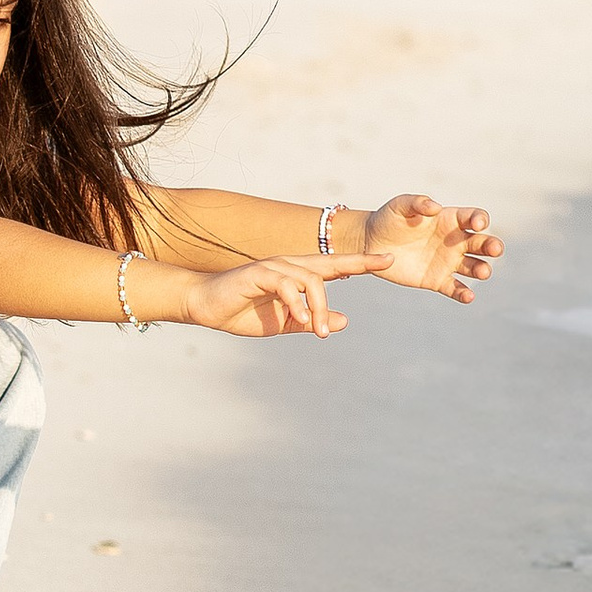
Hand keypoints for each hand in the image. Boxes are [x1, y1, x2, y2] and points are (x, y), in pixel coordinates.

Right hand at [180, 251, 387, 337]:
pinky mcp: (258, 274)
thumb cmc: (242, 313)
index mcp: (297, 275)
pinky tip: (300, 320)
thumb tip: (344, 321)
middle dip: (358, 261)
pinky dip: (296, 303)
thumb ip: (311, 321)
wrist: (205, 307)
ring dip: (318, 307)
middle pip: (330, 262)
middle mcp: (289, 266)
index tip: (387, 260)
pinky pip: (286, 285)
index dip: (360, 263)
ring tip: (319, 332)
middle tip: (383, 263)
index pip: (334, 267)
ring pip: (310, 280)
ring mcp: (274, 267)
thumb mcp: (283, 323)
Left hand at [363, 193, 501, 300]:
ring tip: (482, 272)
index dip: (480, 220)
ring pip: (474, 267)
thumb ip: (418, 202)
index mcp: (450, 220)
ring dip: (482, 269)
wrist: (372, 242)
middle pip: (482, 243)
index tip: (477, 224)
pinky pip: (455, 288)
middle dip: (491, 246)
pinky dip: (463, 293)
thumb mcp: (400, 205)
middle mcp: (454, 241)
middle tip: (495, 249)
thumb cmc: (389, 219)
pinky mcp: (437, 280)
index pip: (474, 218)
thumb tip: (435, 207)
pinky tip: (468, 297)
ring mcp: (448, 261)